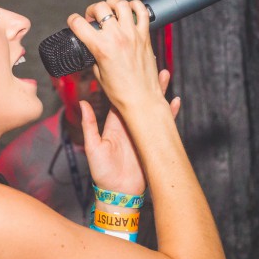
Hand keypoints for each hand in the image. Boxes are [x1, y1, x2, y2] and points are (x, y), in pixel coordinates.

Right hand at [68, 0, 167, 113]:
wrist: (141, 99)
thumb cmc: (121, 92)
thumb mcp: (98, 73)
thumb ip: (94, 56)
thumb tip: (93, 46)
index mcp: (101, 48)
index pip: (79, 24)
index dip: (73, 20)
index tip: (74, 21)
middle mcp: (117, 38)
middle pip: (100, 8)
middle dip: (92, 10)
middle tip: (92, 17)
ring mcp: (132, 35)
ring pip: (121, 5)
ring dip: (112, 4)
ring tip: (110, 9)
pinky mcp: (145, 36)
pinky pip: (142, 12)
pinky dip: (135, 6)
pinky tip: (129, 9)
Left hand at [81, 69, 179, 194]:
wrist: (118, 193)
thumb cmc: (102, 173)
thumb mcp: (93, 147)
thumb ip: (90, 125)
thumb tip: (83, 103)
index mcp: (114, 124)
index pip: (120, 98)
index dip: (124, 83)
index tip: (128, 67)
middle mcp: (129, 125)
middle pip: (139, 99)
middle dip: (145, 83)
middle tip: (151, 65)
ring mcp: (143, 132)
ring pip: (152, 108)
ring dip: (159, 93)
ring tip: (165, 75)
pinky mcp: (153, 142)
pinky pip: (163, 125)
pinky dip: (170, 114)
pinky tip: (175, 101)